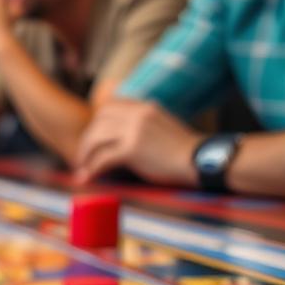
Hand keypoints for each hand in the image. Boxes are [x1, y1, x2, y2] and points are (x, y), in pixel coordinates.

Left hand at [75, 100, 202, 187]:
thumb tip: (121, 138)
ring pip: (96, 138)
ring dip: (85, 155)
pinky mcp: (133, 149)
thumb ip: (142, 125)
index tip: (93, 139)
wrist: (201, 161)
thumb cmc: (184, 151)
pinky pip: (103, 158)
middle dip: (87, 140)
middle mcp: (138, 114)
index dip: (97, 123)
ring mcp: (135, 130)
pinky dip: (92, 169)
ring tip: (83, 169)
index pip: (109, 106)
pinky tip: (88, 178)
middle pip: (98, 121)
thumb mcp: (161, 126)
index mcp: (145, 107)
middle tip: (83, 157)